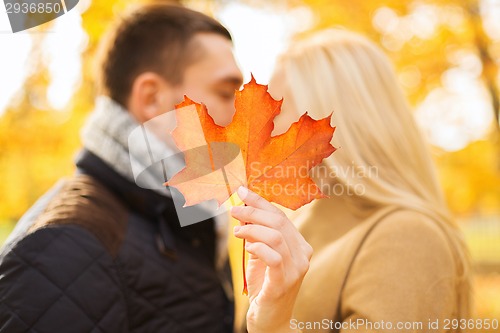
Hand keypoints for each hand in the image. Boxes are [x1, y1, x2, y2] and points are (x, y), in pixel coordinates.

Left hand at [231, 186, 311, 332]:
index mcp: (300, 245)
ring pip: (275, 236)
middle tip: (234, 209)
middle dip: (252, 212)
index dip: (260, 201)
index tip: (242, 191)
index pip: (281, 216)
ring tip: (237, 232)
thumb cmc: (265, 286)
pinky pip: (274, 258)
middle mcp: (303, 255)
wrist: (272, 321)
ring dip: (252, 229)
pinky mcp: (283, 283)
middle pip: (278, 222)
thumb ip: (255, 235)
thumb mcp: (260, 256)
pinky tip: (248, 248)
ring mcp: (296, 270)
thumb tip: (243, 211)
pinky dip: (258, 247)